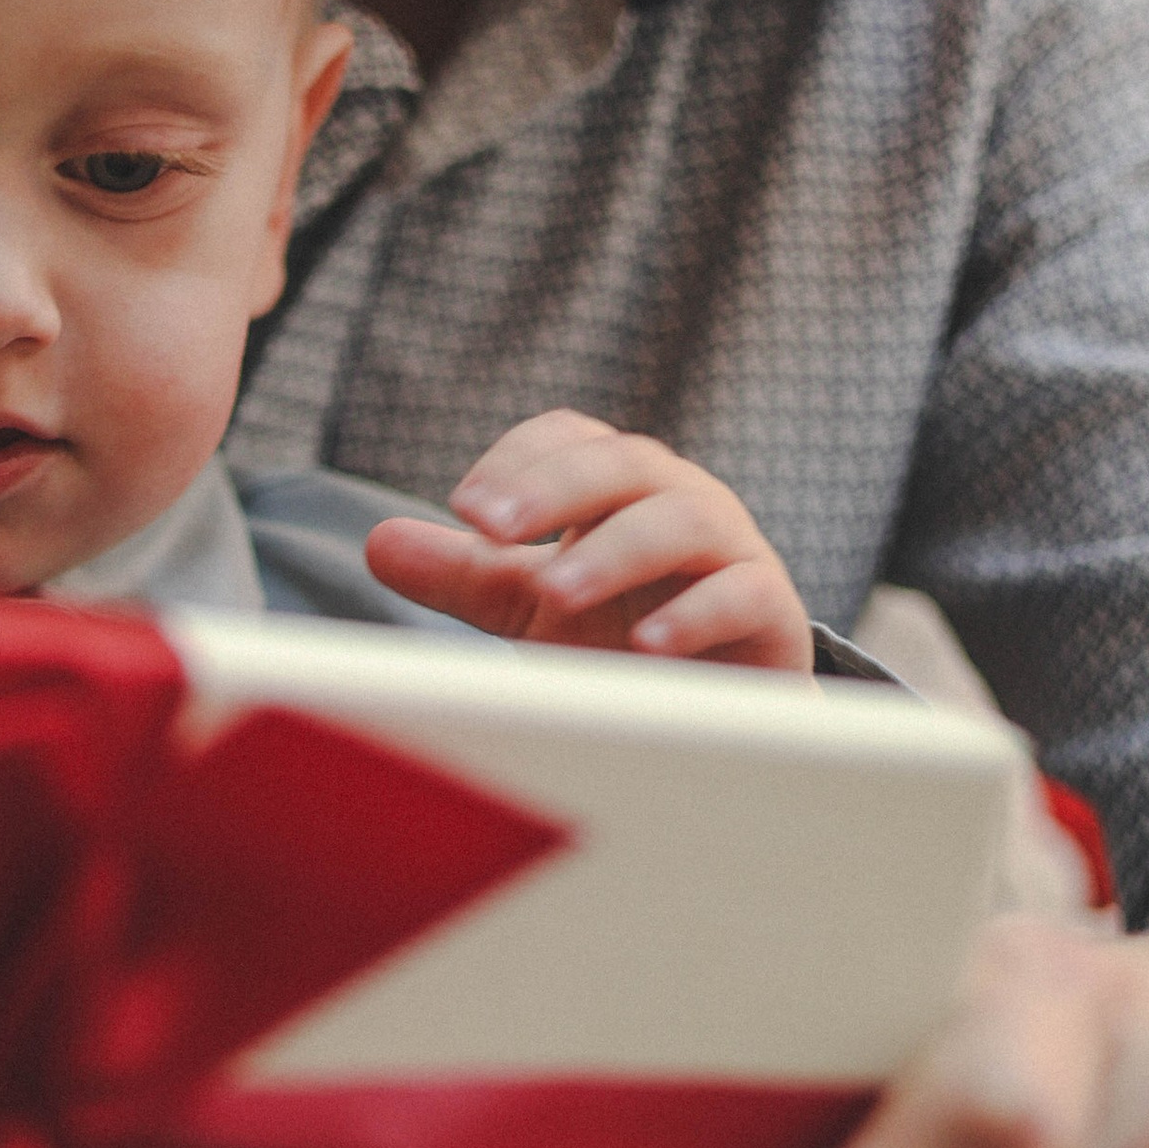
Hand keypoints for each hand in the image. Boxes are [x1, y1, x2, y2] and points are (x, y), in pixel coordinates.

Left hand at [364, 409, 812, 670]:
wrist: (714, 709)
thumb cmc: (618, 640)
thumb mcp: (530, 608)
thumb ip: (464, 574)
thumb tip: (378, 544)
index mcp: (617, 487)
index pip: (570, 439)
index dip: (520, 461)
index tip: (466, 510)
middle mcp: (677, 499)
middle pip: (623, 462)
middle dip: (555, 489)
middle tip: (489, 527)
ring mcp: (730, 549)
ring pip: (683, 520)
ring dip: (615, 551)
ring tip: (557, 589)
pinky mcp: (770, 610)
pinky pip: (742, 594)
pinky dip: (694, 613)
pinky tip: (645, 644)